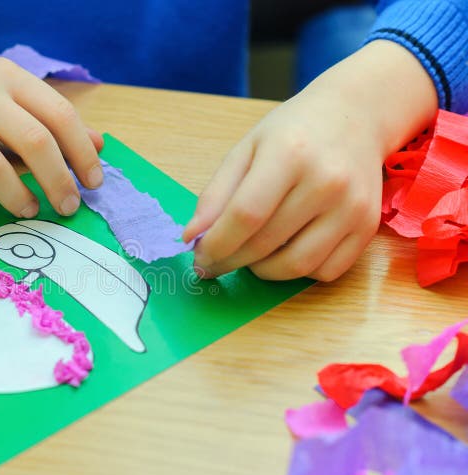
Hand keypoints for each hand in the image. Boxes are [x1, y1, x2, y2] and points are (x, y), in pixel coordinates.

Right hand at [0, 47, 103, 216]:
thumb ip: (45, 117)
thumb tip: (99, 144)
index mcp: (4, 75)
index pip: (59, 114)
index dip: (83, 153)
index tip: (93, 182)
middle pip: (36, 142)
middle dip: (60, 182)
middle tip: (69, 207)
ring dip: (20, 198)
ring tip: (29, 211)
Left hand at [182, 40, 437, 281]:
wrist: (356, 116)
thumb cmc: (293, 133)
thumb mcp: (246, 149)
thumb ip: (216, 194)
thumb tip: (192, 237)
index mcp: (289, 154)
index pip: (245, 215)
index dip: (216, 244)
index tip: (199, 257)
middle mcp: (326, 181)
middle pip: (266, 243)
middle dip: (230, 261)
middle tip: (213, 263)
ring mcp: (352, 207)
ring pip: (296, 266)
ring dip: (262, 271)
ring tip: (248, 257)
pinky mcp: (368, 227)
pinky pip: (326, 271)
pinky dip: (298, 273)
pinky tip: (284, 253)